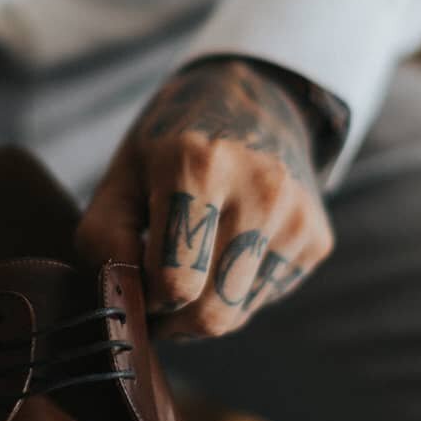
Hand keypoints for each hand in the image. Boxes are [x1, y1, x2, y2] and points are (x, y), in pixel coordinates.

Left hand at [77, 58, 334, 338]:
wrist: (253, 99)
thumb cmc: (171, 143)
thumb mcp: (121, 174)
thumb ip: (103, 239)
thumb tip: (121, 298)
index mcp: (199, 166)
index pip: (175, 283)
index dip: (145, 298)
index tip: (134, 281)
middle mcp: (260, 190)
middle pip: (212, 314)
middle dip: (173, 321)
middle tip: (154, 293)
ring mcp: (296, 217)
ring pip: (238, 315)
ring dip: (203, 308)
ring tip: (189, 265)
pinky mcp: (317, 239)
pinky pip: (264, 299)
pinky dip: (237, 291)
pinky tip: (227, 247)